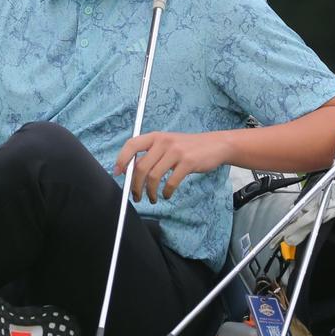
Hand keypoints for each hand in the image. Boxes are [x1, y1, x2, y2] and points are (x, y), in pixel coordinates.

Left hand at [113, 131, 231, 203]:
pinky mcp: (188, 162)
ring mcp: (176, 152)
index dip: (122, 159)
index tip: (118, 173)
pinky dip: (166, 192)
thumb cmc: (188, 147)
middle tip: (136, 196)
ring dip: (150, 192)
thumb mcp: (167, 144)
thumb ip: (151, 154)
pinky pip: (171, 182)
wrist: (215, 145)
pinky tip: (167, 195)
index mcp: (156, 136)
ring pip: (153, 177)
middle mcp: (164, 142)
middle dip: (135, 185)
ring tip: (152, 198)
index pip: (132, 145)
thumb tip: (131, 170)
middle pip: (141, 167)